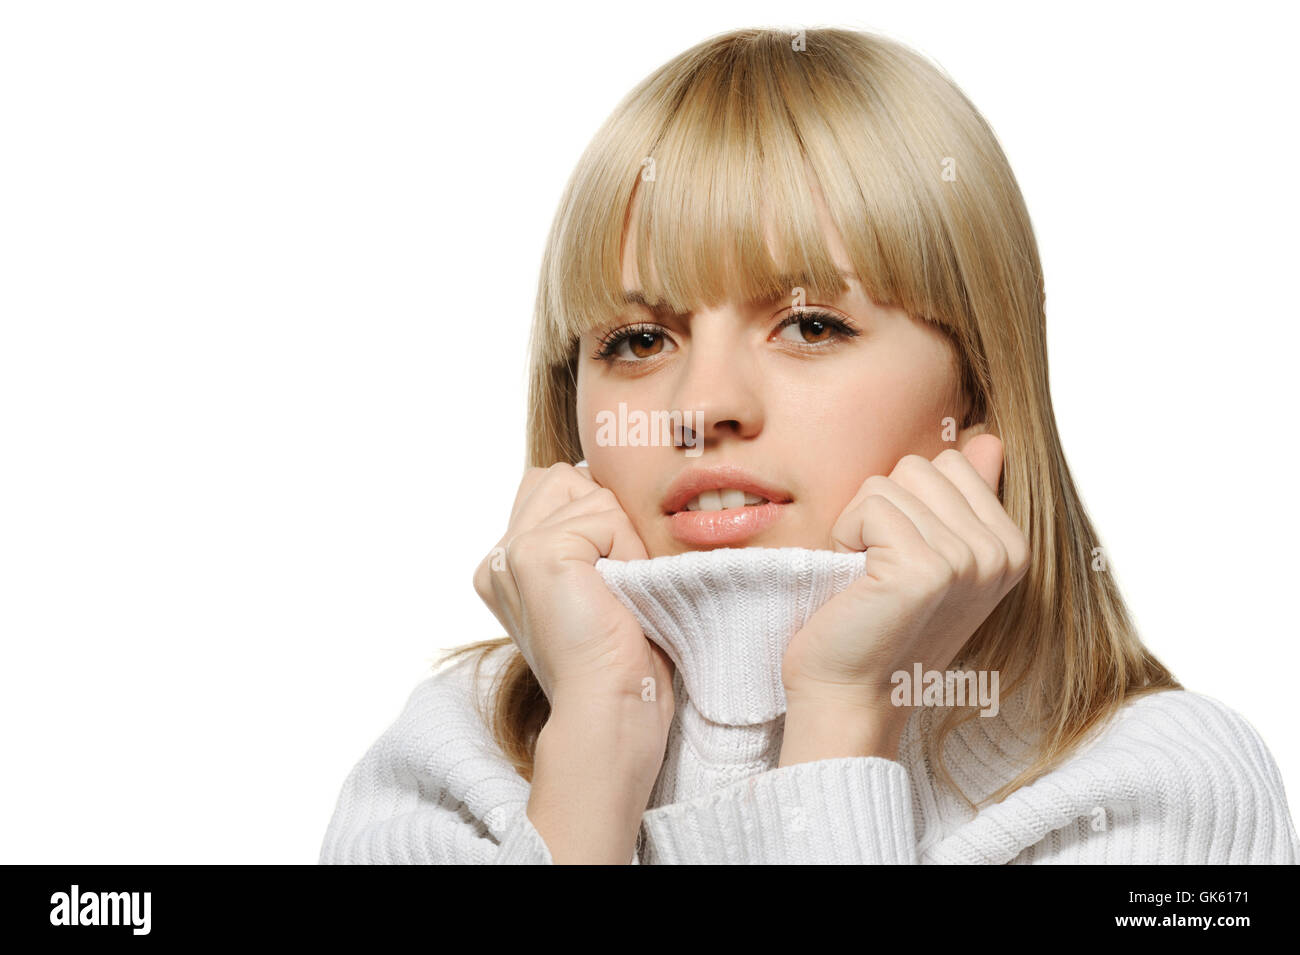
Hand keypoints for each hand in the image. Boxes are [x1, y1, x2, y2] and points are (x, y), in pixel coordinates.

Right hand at [472, 463, 674, 762]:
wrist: (609, 709)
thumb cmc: (618, 660)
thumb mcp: (591, 588)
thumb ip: (580, 539)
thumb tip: (602, 488)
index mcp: (503, 567)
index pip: (550, 489)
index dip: (595, 519)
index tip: (606, 581)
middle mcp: (497, 557)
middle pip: (563, 478)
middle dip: (603, 518)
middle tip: (611, 585)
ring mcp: (512, 553)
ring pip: (588, 492)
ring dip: (619, 537)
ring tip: (614, 592)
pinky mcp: (537, 554)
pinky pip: (605, 515)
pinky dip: (627, 550)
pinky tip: (617, 595)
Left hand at [779, 435, 1029, 761]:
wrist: (849, 694)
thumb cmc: (877, 624)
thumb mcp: (931, 556)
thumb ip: (963, 499)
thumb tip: (989, 438)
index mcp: (1011, 547)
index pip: (951, 462)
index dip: (907, 501)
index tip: (900, 556)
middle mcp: (1000, 553)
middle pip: (921, 465)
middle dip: (883, 508)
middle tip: (879, 568)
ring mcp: (968, 560)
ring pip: (891, 482)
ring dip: (861, 524)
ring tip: (868, 576)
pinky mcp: (927, 568)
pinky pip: (871, 505)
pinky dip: (847, 536)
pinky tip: (856, 582)